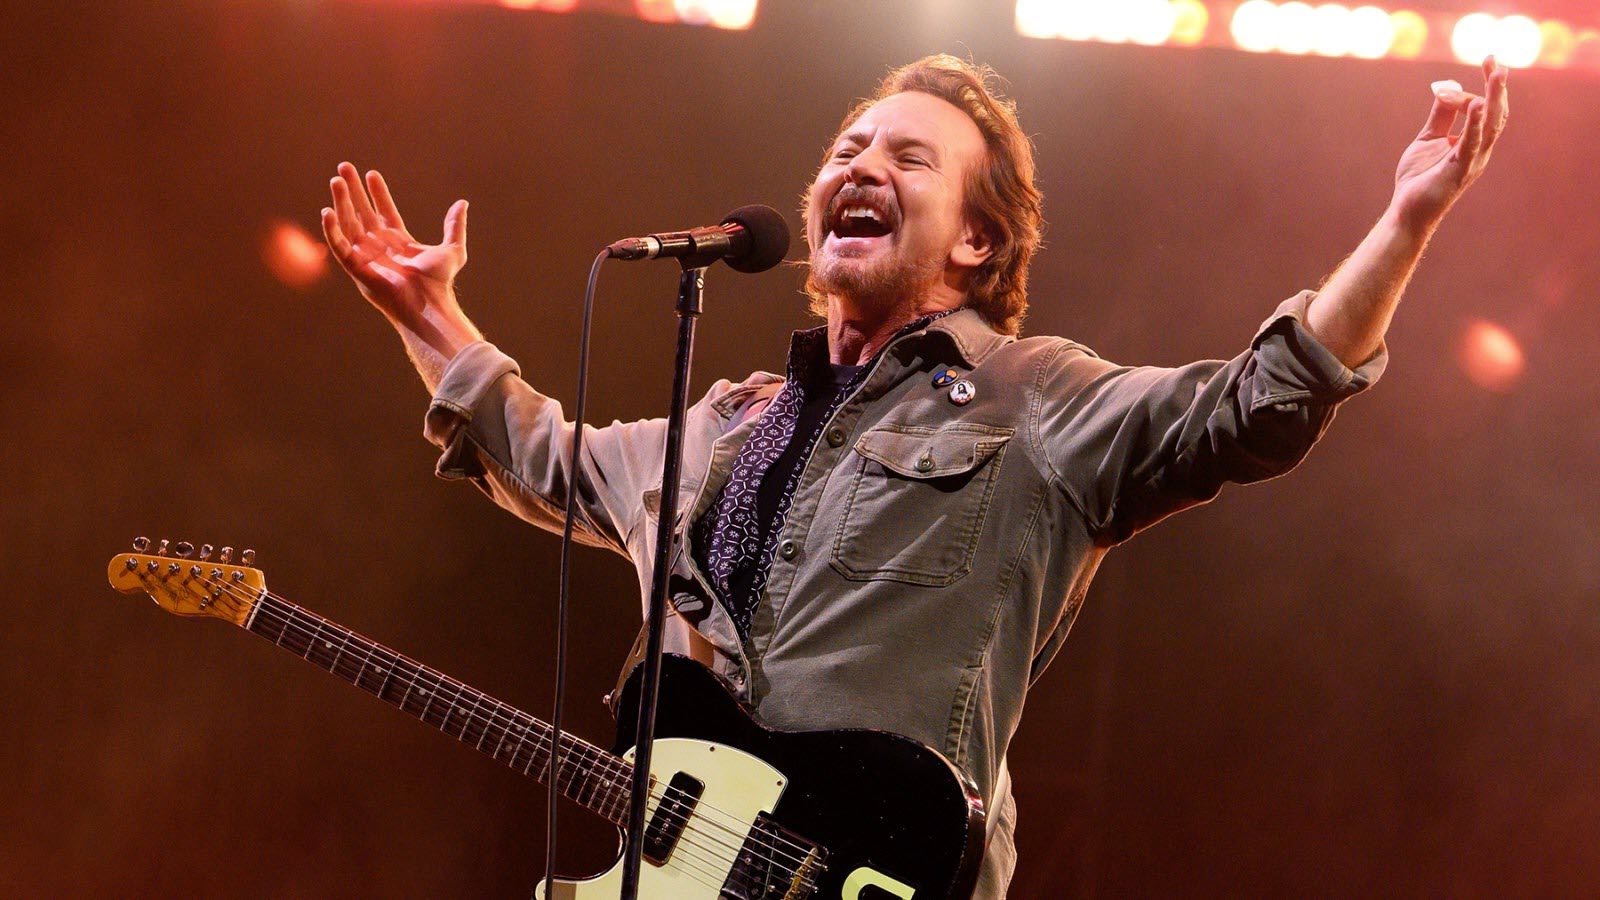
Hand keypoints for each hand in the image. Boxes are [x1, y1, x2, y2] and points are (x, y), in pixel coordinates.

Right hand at [321, 163, 478, 354]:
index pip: (384, 211)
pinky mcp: (355, 267)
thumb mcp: (453, 249)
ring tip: (336, 180)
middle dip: (353, 190)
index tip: (371, 173)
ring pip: (348, 223)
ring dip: (341, 202)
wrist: (428, 302)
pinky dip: (331, 229)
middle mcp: (379, 246)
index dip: (377, 193)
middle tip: (344, 167)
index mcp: (398, 241)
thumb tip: (462, 203)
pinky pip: (339, 245)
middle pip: (362, 212)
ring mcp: (366, 255)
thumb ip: (454, 226)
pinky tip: (327, 210)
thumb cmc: (439, 282)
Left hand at [1390, 56, 1508, 232]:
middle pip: (1497, 113)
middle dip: (1497, 86)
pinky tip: (1478, 104)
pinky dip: (1475, 124)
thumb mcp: (1429, 138)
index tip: (1465, 74)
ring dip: (1494, 98)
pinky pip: (1471, 144)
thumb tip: (1446, 88)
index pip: (1484, 109)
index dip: (1475, 89)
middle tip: (1497, 61)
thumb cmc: (1419, 178)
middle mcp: (1480, 150)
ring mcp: (1472, 160)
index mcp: (1474, 142)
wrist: (1407, 210)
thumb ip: (1441, 115)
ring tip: (1497, 74)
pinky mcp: (1459, 170)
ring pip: (1491, 125)